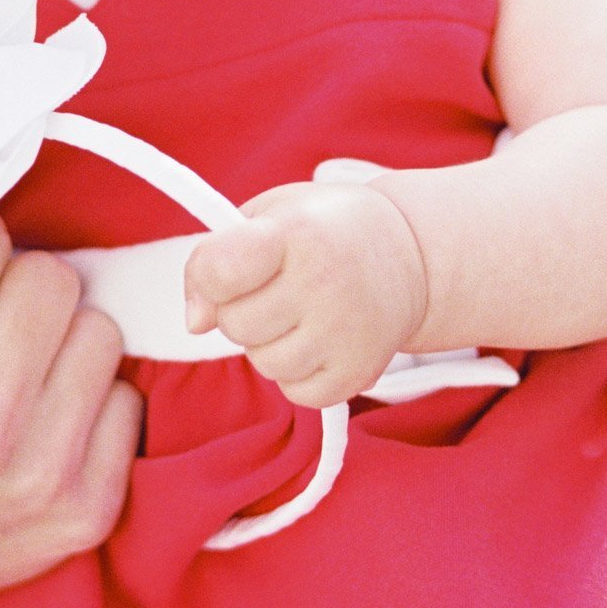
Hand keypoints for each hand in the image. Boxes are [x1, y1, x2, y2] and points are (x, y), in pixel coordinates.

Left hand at [183, 182, 427, 408]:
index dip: (209, 277)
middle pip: (234, 325)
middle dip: (242, 310)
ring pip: (262, 363)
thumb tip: (195, 323)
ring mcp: (346, 331)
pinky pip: (295, 392)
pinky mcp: (359, 372)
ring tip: (299, 314)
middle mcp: (325, 281)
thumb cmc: (324, 229)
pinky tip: (318, 340)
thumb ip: (216, 259)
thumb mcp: (268, 215)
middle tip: (275, 289)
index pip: (218, 271)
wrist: (410, 254)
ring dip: (268, 344)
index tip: (230, 270)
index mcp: (297, 231)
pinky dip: (297, 372)